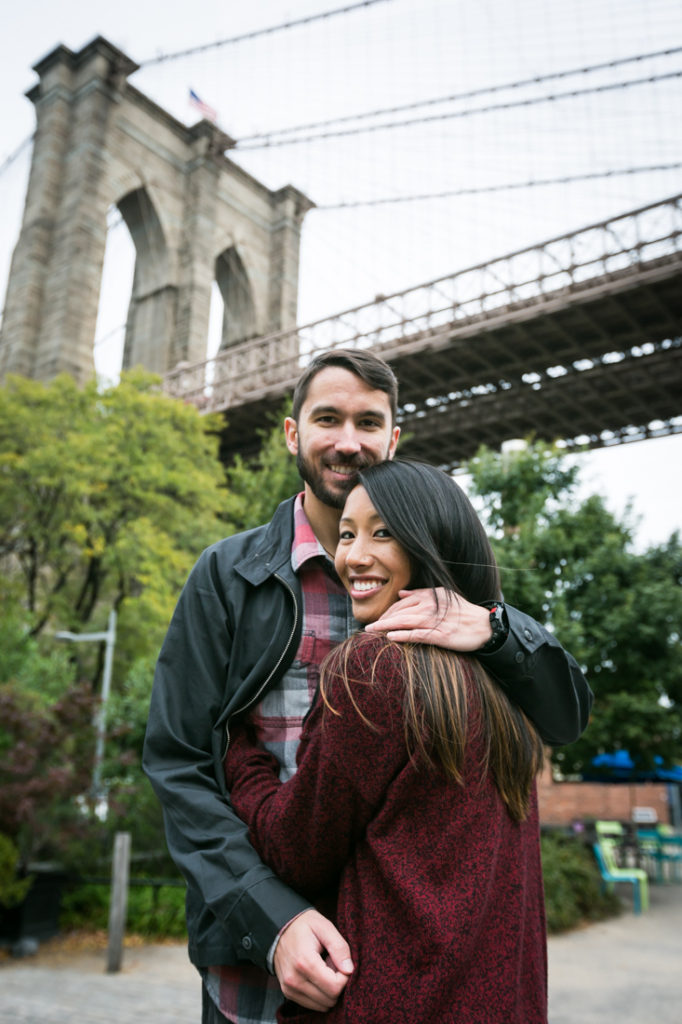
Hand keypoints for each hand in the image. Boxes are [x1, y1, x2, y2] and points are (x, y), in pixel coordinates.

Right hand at [274, 909, 353, 1010]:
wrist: (278, 929)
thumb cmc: (304, 926)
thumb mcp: (324, 927)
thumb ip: (339, 947)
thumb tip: (349, 970)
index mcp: (304, 962)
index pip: (334, 987)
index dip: (345, 977)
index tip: (340, 962)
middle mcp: (294, 980)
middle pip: (329, 999)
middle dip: (337, 983)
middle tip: (331, 964)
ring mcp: (290, 989)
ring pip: (322, 1006)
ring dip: (328, 989)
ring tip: (323, 969)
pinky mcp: (288, 993)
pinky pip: (312, 1005)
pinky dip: (319, 994)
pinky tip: (316, 976)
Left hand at [365, 588, 491, 650]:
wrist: (484, 625)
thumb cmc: (462, 612)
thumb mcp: (443, 596)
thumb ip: (421, 594)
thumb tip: (401, 593)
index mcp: (430, 596)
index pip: (402, 602)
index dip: (388, 611)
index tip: (378, 619)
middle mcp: (430, 606)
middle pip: (400, 612)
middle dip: (382, 619)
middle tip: (369, 627)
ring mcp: (435, 621)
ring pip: (404, 622)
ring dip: (386, 626)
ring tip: (372, 631)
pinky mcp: (440, 635)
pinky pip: (417, 635)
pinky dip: (402, 635)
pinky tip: (390, 637)